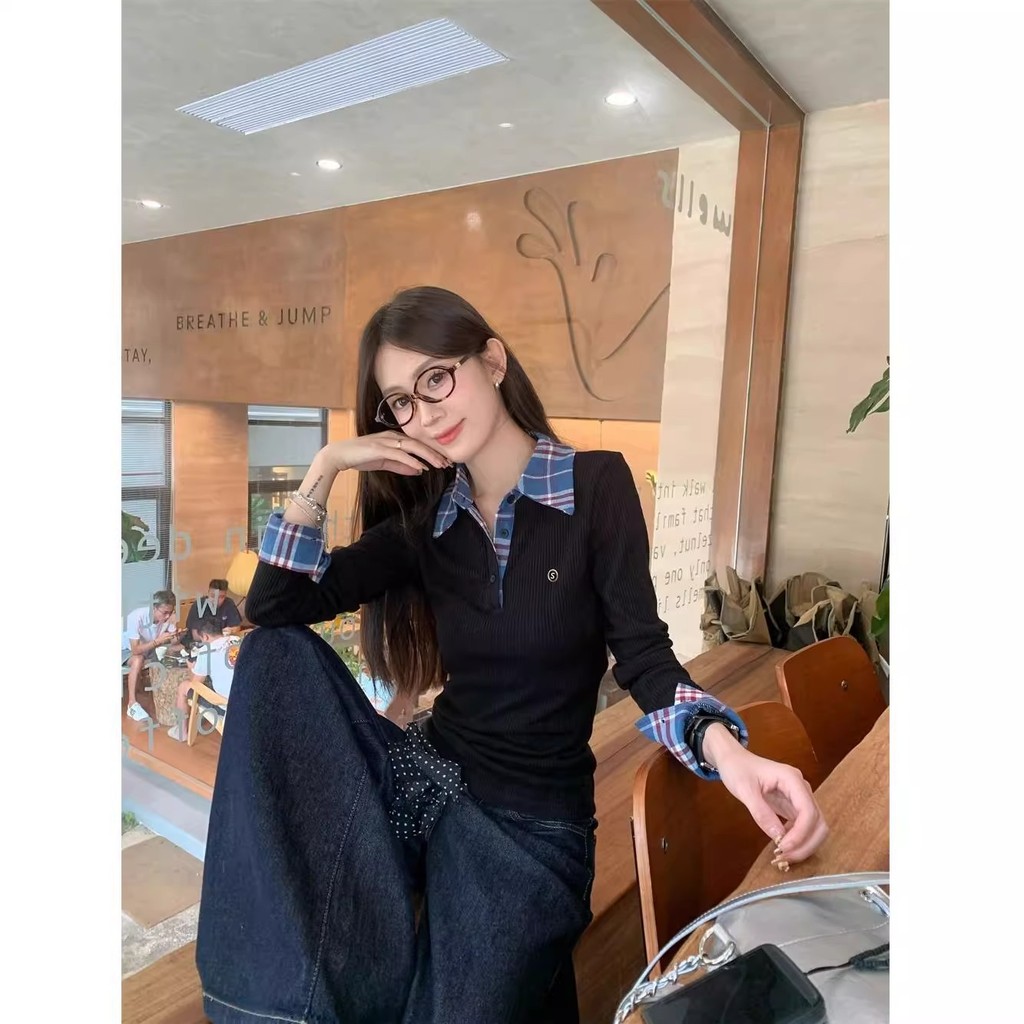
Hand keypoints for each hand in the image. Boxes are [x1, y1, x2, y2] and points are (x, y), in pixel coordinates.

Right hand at [321, 431, 451, 476]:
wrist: (340, 455)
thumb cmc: (361, 457)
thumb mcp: (384, 462)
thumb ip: (401, 465)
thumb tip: (419, 469)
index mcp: (394, 438)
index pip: (418, 443)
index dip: (432, 451)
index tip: (445, 460)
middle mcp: (392, 437)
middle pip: (419, 443)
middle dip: (435, 453)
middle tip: (448, 462)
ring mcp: (386, 441)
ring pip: (412, 447)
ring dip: (427, 456)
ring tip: (439, 464)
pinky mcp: (379, 448)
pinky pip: (399, 454)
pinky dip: (411, 460)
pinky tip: (421, 466)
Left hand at [705, 725, 827, 862]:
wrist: (734, 760)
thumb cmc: (737, 769)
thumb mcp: (744, 789)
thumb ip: (760, 812)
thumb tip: (778, 837)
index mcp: (792, 779)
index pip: (808, 811)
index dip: (801, 834)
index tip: (784, 848)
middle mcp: (801, 789)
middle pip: (818, 822)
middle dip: (806, 843)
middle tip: (785, 858)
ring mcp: (800, 798)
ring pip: (815, 827)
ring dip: (805, 845)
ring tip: (784, 856)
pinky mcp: (794, 807)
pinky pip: (805, 827)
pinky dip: (799, 841)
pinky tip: (783, 847)